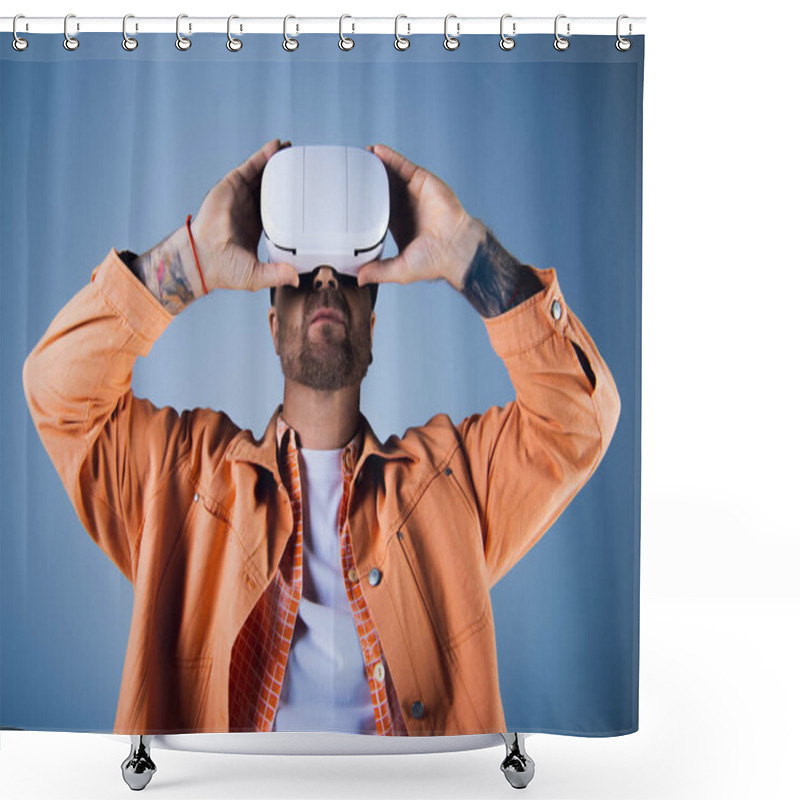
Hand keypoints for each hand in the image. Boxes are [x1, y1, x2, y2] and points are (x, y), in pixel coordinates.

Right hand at [190, 139, 299, 292]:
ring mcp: (240, 195)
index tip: (303, 191)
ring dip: (276, 160)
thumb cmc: (224, 269)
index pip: (277, 208)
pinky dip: (263, 156)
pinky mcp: (232, 185)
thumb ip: (277, 274)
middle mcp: (249, 208)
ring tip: (291, 149)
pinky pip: (251, 167)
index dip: (289, 198)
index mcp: (257, 226)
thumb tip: (296, 279)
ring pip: (262, 173)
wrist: (203, 259)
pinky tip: (276, 147)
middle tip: (301, 162)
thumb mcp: (257, 274)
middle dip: (283, 174)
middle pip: (270, 186)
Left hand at [356, 144, 485, 289]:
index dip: (361, 201)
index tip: (345, 196)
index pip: (374, 208)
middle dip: (366, 179)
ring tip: (357, 156)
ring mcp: (413, 192)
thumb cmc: (433, 262)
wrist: (455, 248)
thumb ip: (379, 271)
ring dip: (374, 164)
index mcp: (397, 224)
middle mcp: (404, 206)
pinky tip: (375, 150)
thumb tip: (359, 280)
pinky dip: (389, 157)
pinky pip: (402, 165)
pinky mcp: (422, 181)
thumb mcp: (399, 269)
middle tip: (347, 171)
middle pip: (380, 187)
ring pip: (389, 174)